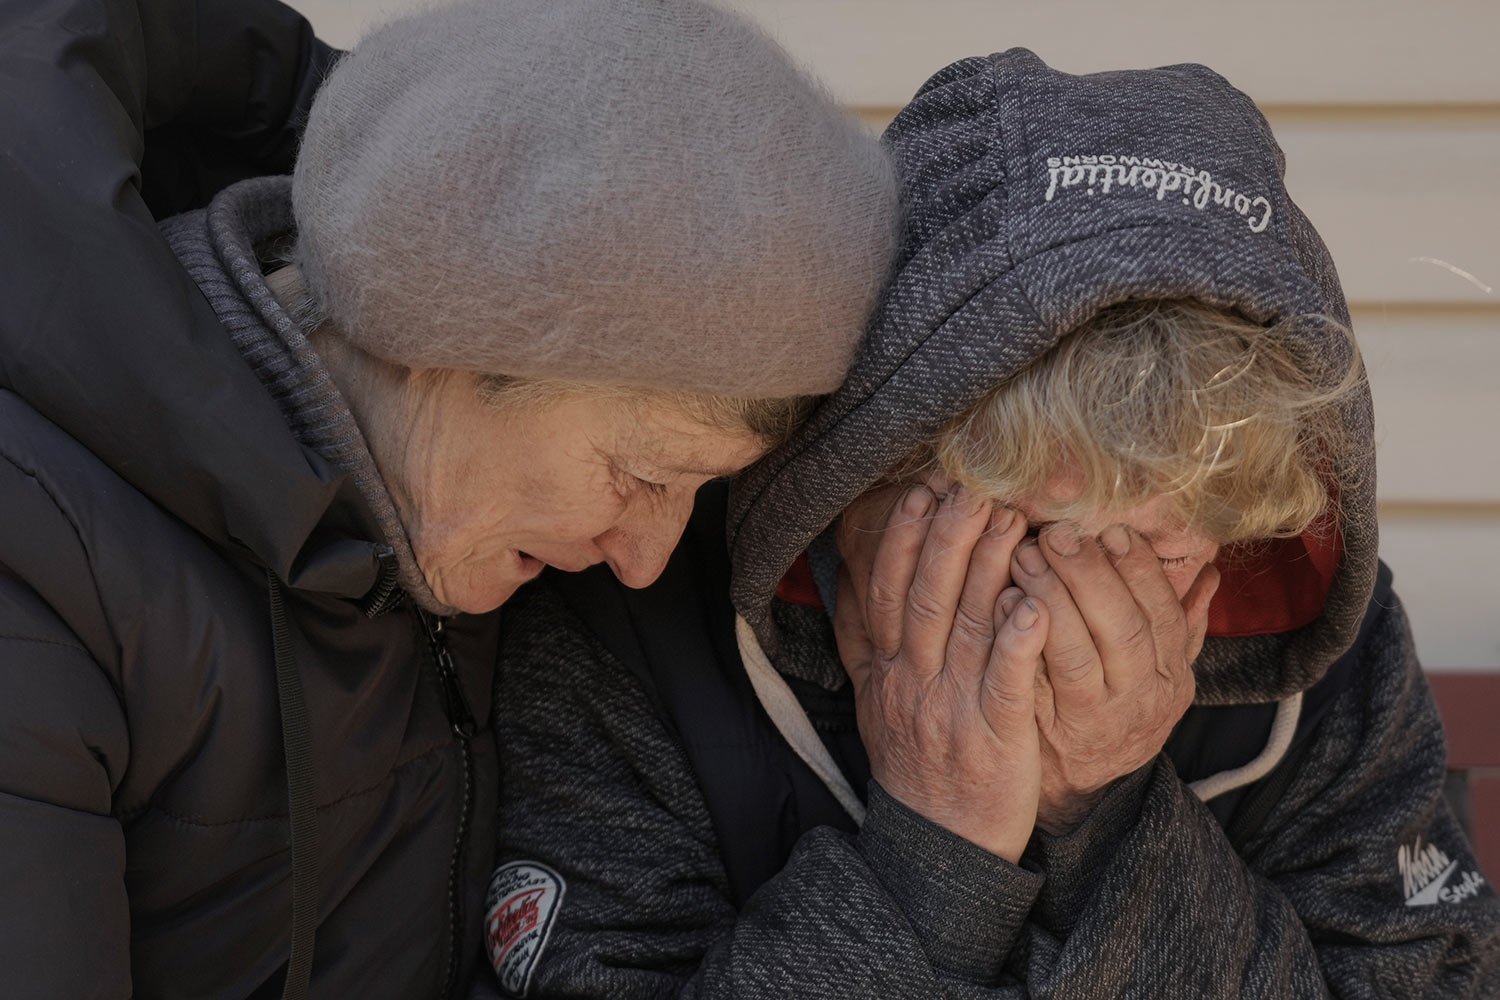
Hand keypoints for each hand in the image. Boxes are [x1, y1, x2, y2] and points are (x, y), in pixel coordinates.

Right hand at [835, 483, 1046, 861]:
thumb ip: (865, 640)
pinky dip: (1017, 641)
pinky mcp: (995, 738)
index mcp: (887, 672)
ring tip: (1011, 521)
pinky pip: (1005, 683)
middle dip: (947, 538)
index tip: (921, 491)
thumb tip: (850, 579)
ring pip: (966, 628)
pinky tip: (1034, 602)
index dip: (902, 540)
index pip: (888, 592)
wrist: (938, 845)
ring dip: (987, 570)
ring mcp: (952, 709)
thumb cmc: (918, 762)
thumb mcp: (876, 700)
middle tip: (971, 487)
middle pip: (925, 598)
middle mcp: (913, 684)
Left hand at [1008, 523, 1218, 833]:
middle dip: (1091, 576)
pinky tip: (1000, 600)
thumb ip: (1180, 623)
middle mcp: (1140, 699)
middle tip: (1058, 533)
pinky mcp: (1048, 733)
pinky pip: (1036, 682)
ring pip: (1078, 656)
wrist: (1078, 787)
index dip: (1140, 571)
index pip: (1165, 615)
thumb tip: (1209, 569)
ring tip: (1025, 554)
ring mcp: (1093, 719)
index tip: (1113, 531)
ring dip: (1051, 599)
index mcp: (1170, 676)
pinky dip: (1019, 638)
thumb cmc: (1114, 708)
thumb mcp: (1157, 673)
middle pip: (1124, 631)